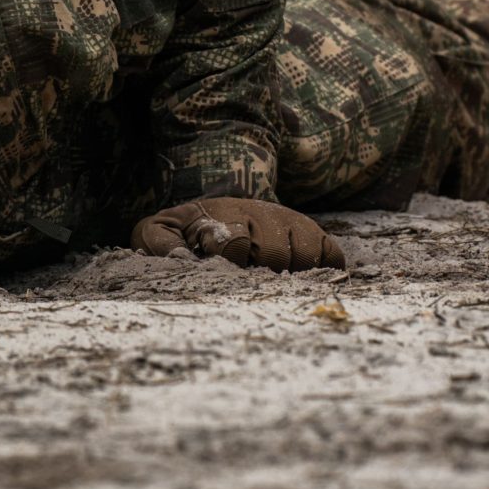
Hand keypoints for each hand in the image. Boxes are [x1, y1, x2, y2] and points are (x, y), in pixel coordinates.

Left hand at [133, 198, 344, 271]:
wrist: (217, 207)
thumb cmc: (187, 231)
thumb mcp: (159, 231)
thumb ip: (158, 242)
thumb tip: (177, 258)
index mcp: (223, 218)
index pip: (235, 242)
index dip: (232, 261)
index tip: (226, 271)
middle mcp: (260, 216)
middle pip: (275, 253)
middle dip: (262, 272)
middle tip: (250, 281)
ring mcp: (288, 223)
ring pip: (304, 254)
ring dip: (292, 272)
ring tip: (273, 281)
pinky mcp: (311, 233)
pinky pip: (330, 254)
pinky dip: (326, 268)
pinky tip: (308, 280)